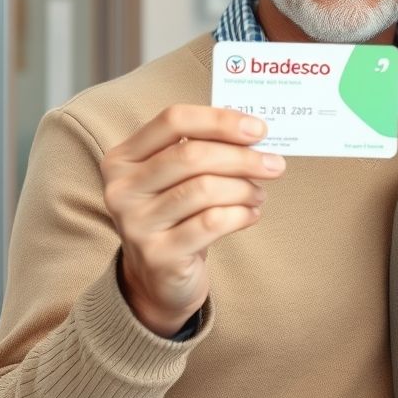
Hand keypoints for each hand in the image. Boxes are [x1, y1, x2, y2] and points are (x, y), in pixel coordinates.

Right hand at [100, 105, 284, 335]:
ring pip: (204, 189)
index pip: (174, 120)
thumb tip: (255, 134)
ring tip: (259, 194)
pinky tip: (251, 214)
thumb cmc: (178, 214)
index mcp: (123, 158)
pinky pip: (212, 222)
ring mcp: (136, 224)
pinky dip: (241, 214)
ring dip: (244, 188)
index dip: (220, 120)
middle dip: (242, 157)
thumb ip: (206, 149)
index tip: (259, 130)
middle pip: (191, 155)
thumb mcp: (180, 178)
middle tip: (274, 164)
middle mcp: (122, 189)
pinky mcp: (158, 255)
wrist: (159, 277)